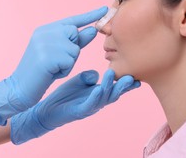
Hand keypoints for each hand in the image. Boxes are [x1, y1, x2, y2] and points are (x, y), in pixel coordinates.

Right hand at [0, 7, 107, 124]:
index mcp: (46, 29)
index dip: (90, 15)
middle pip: (75, 34)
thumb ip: (77, 42)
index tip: (105, 8)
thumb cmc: (43, 71)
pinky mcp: (46, 56)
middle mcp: (45, 32)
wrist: (20, 88)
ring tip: (53, 68)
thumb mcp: (61, 54)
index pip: (73, 20)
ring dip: (68, 62)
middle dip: (73, 50)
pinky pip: (70, 61)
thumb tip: (93, 30)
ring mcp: (44, 43)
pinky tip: (51, 73)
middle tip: (56, 61)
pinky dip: (64, 70)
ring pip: (74, 49)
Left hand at [10, 69, 140, 144]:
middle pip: (115, 93)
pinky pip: (90, 104)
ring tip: (112, 74)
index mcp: (100, 93)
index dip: (127, 82)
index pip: (116, 86)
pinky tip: (98, 89)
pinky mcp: (80, 112)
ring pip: (104, 97)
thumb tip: (96, 74)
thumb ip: (89, 76)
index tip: (137, 74)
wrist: (47, 110)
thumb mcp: (80, 81)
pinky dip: (95, 97)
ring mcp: (90, 107)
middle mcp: (98, 101)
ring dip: (109, 86)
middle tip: (132, 76)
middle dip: (124, 86)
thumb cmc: (66, 96)